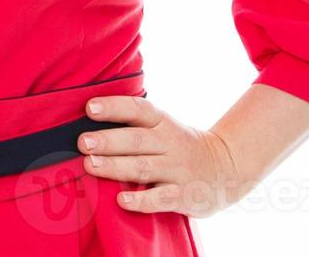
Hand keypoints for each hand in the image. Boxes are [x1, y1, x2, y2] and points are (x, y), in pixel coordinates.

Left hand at [77, 95, 254, 217]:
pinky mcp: (183, 196)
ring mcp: (177, 170)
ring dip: (115, 166)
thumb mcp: (165, 127)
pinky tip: (121, 200)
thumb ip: (135, 125)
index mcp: (163, 123)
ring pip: (143, 167)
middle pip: (136, 140)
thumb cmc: (181, 146)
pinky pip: (161, 199)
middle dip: (108, 141)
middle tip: (82, 142)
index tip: (90, 108)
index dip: (114, 107)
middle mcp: (170, 144)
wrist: (226, 169)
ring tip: (90, 165)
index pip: (138, 110)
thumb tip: (88, 123)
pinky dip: (141, 200)